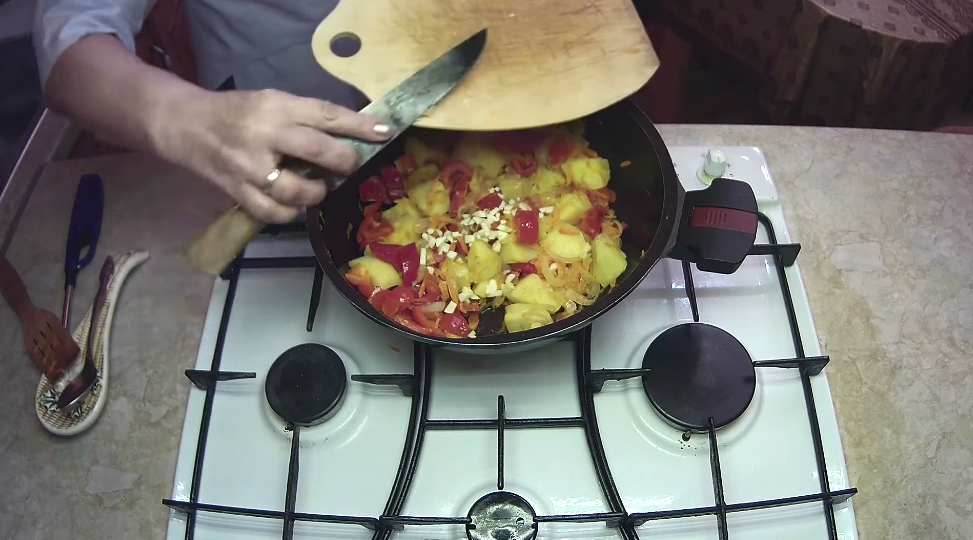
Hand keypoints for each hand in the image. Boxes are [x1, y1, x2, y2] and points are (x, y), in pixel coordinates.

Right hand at [167, 89, 389, 222]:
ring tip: (319, 186)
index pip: (326, 115)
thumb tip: (355, 133)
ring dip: (317, 192)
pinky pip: (276, 213)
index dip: (359, 125)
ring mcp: (250, 169)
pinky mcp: (239, 193)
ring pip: (297, 191)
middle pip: (318, 151)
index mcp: (275, 108)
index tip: (385, 131)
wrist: (188, 127)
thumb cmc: (240, 113)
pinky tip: (295, 203)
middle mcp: (264, 137)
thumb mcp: (273, 102)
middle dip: (343, 161)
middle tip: (348, 164)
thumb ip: (309, 117)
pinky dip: (292, 212)